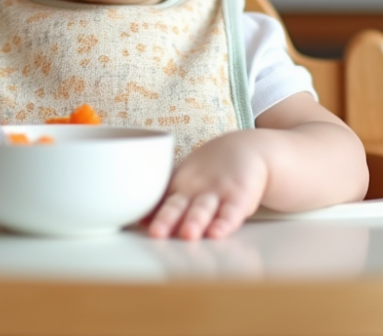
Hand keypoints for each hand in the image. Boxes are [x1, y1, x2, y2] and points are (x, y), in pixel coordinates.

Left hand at [146, 131, 267, 240]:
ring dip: (195, 221)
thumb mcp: (184, 180)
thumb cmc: (208, 171)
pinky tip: (217, 232)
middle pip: (177, 205)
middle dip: (167, 219)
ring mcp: (217, 192)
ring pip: (203, 208)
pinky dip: (224, 223)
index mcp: (177, 187)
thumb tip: (140, 221)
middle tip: (156, 232)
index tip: (137, 225)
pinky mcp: (239, 196)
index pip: (160, 202)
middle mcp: (194, 190)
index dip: (149, 214)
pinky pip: (231, 211)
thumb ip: (164, 202)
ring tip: (187, 234)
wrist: (244, 148)